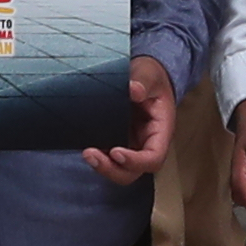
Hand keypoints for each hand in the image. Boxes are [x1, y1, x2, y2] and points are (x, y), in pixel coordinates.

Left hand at [84, 53, 178, 187]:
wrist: (143, 76)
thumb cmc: (150, 76)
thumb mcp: (150, 73)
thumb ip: (144, 81)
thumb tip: (134, 89)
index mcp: (161, 131)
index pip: (154, 157)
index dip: (136, 161)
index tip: (116, 151)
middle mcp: (146, 143)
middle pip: (133, 171)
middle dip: (112, 169)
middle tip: (91, 155)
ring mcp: (131, 144)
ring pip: (118, 169)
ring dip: (102, 166)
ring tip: (86, 153)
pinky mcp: (116, 140)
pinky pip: (107, 157)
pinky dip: (97, 156)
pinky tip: (84, 144)